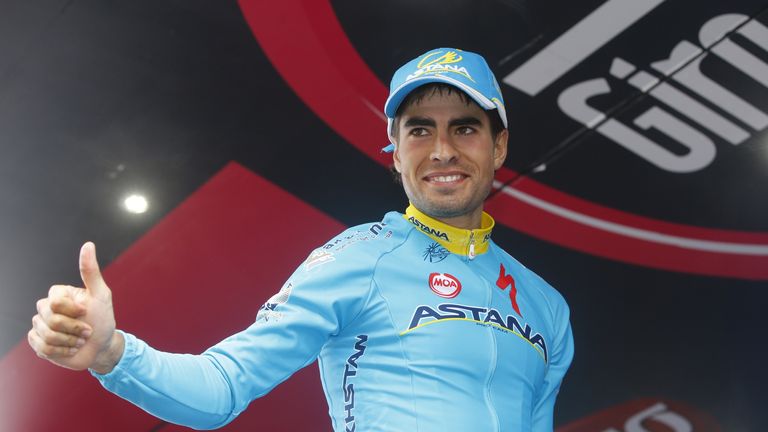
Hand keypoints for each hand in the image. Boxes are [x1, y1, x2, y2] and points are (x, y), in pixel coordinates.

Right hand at [28, 242, 123, 373]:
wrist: (102, 346)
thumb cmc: (103, 319)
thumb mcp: (101, 295)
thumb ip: (91, 271)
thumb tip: (88, 244)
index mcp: (59, 295)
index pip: (54, 301)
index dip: (72, 311)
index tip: (87, 312)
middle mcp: (47, 308)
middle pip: (50, 319)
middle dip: (73, 328)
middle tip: (87, 331)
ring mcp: (41, 326)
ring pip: (46, 335)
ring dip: (69, 341)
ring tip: (80, 341)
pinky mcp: (39, 343)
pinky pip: (41, 347)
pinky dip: (61, 351)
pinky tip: (71, 349)